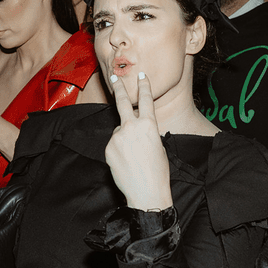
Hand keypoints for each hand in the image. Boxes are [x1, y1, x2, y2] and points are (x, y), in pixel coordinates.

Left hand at [105, 72, 171, 209]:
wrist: (146, 191)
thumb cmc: (158, 172)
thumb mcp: (159, 146)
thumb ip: (146, 133)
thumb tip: (136, 130)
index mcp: (149, 125)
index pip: (147, 100)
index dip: (144, 86)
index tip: (142, 76)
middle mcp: (132, 127)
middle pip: (123, 102)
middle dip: (119, 88)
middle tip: (114, 77)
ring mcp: (117, 137)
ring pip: (119, 131)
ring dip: (124, 138)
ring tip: (134, 157)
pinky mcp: (108, 147)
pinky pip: (114, 143)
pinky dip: (119, 150)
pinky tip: (126, 162)